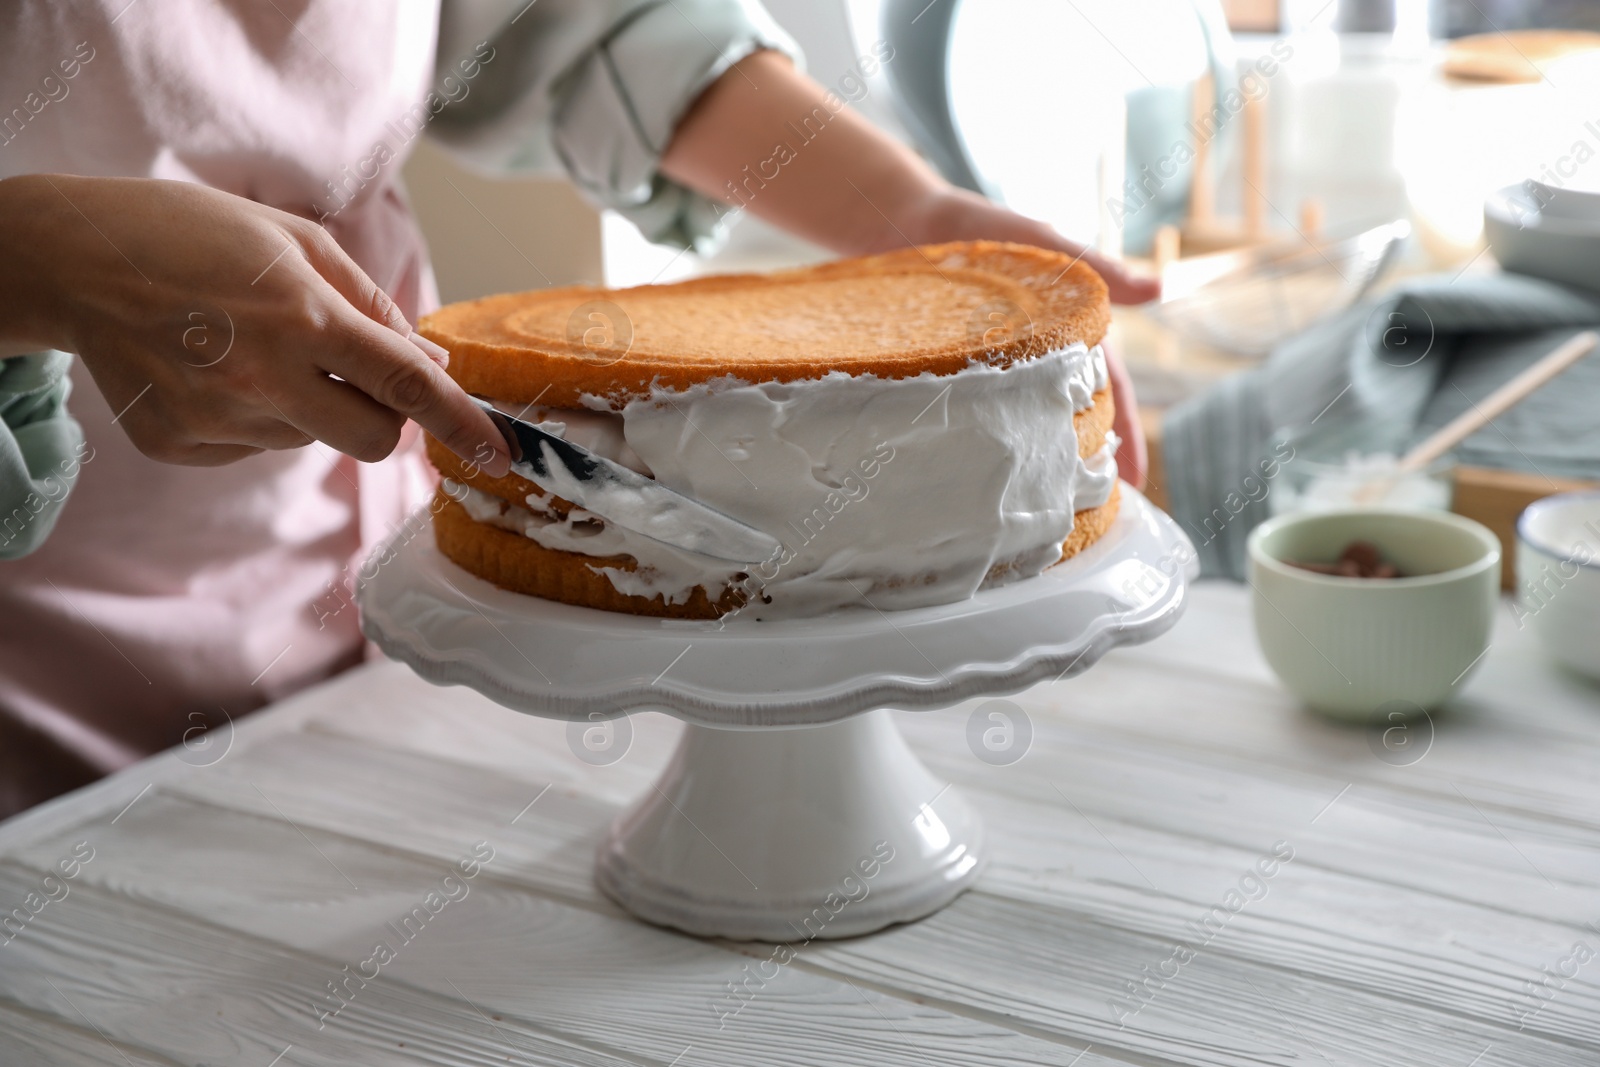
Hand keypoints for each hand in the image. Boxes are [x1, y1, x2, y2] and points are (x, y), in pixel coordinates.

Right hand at [0, 174, 509, 474]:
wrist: (72, 258)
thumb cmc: (194, 234)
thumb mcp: (295, 241)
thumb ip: (371, 305)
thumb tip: (432, 365)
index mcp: (302, 315)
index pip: (406, 384)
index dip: (461, 421)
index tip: (499, 452)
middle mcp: (261, 376)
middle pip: (372, 440)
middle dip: (383, 417)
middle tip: (349, 370)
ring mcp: (216, 418)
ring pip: (310, 438)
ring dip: (306, 403)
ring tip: (250, 346)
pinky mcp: (178, 445)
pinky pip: (255, 447)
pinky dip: (253, 416)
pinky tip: (213, 367)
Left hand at [903, 189, 1151, 487]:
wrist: (903, 224)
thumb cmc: (983, 230)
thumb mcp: (1043, 244)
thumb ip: (1095, 268)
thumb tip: (1157, 291)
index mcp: (1068, 333)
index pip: (1109, 393)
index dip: (1125, 438)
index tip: (1134, 485)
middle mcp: (1035, 358)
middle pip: (1070, 418)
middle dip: (1086, 463)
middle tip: (1093, 515)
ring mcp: (994, 372)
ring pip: (1026, 426)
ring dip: (1041, 464)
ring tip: (1044, 510)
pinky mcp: (951, 379)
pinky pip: (979, 423)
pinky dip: (991, 450)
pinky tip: (982, 480)